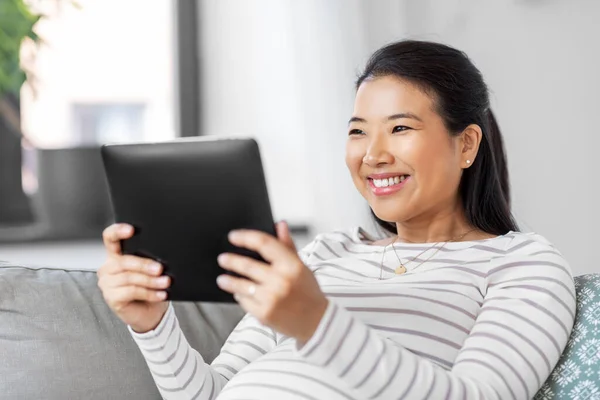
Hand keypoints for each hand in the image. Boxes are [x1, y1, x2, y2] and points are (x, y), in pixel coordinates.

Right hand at [97, 223, 170, 332]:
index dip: (117, 231)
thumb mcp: (150, 271)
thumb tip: (161, 257)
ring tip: (165, 283)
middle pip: (123, 261)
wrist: (150, 313)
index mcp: (116, 255)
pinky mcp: (111, 298)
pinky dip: (149, 293)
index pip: (110, 238)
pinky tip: (160, 294)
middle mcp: (108, 268)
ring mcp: (107, 284)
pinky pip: (132, 292)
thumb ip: (149, 260)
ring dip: (150, 281)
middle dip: (144, 264)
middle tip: (160, 268)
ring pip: (129, 278)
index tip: (131, 229)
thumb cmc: (150, 288)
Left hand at [216, 221, 327, 345]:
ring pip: (241, 285)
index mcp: (292, 265)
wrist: (317, 322)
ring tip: (222, 279)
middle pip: (247, 265)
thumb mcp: (301, 266)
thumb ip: (287, 245)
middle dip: (231, 261)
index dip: (245, 237)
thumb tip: (279, 224)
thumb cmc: (308, 292)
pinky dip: (240, 296)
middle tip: (222, 258)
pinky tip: (239, 293)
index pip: (264, 243)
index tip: (233, 236)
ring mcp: (271, 298)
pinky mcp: (264, 314)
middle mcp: (281, 280)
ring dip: (229, 281)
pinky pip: (244, 301)